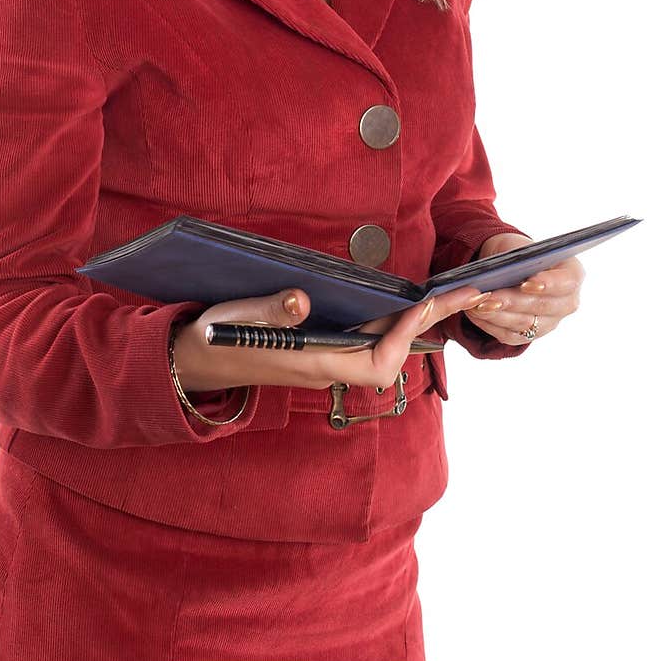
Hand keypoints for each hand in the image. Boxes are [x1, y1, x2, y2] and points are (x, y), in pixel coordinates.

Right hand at [173, 283, 489, 394]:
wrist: (193, 360)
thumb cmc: (217, 338)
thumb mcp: (238, 319)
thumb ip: (269, 312)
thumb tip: (299, 299)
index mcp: (314, 363)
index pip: (377, 361)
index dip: (405, 334)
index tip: (426, 303)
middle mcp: (328, 366)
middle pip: (392, 353)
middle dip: (430, 324)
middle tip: (467, 294)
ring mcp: (326, 359)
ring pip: (384, 347)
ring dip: (415, 322)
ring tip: (446, 295)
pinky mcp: (322, 349)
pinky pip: (369, 339)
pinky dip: (392, 320)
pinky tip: (400, 301)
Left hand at [464, 233, 584, 344]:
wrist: (510, 267)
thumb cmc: (517, 253)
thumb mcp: (516, 247)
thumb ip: (512, 258)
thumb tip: (497, 272)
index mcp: (572, 274)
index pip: (567, 282)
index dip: (548, 284)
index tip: (526, 283)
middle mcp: (566, 302)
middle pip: (541, 306)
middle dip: (512, 302)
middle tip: (489, 297)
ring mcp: (550, 322)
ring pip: (524, 324)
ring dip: (497, 315)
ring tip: (475, 305)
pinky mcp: (531, 335)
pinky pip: (510, 335)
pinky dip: (490, 325)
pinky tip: (474, 314)